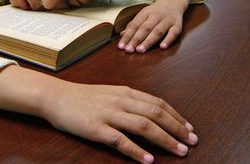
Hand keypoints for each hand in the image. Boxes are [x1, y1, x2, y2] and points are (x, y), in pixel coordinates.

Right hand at [44, 82, 197, 163]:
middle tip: (193, 142)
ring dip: (165, 139)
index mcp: (125, 92)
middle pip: (156, 113)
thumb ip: (128, 100)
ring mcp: (108, 114)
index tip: (189, 128)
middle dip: (177, 128)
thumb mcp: (109, 92)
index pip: (158, 102)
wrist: (56, 96)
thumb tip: (150, 112)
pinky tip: (149, 160)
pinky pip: (121, 141)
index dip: (176, 116)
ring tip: (180, 151)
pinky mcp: (96, 129)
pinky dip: (137, 151)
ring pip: (144, 126)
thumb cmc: (82, 96)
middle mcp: (120, 101)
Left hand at [118, 0, 193, 52]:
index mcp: (145, 13)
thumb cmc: (155, 11)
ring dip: (148, 41)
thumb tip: (122, 35)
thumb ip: (133, 25)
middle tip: (129, 49)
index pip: (134, 25)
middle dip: (136, 39)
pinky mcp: (177, 25)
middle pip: (145, 28)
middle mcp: (156, 16)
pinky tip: (162, 47)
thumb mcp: (143, 15)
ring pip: (157, 31)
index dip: (127, 36)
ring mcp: (167, 20)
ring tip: (140, 50)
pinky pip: (173, 33)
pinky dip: (168, 40)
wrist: (173, 1)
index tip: (121, 46)